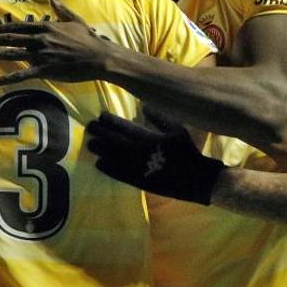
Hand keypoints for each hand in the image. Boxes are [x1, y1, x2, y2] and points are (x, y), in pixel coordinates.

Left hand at [0, 0, 112, 85]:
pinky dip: (6, 78)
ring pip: (11, 53)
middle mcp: (40, 39)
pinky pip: (21, 74)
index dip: (4, 28)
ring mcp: (41, 55)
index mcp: (46, 27)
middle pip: (10, 38)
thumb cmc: (88, 39)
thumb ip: (60, 8)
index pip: (19, 26)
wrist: (99, 57)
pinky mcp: (44, 70)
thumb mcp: (74, 20)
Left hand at [87, 108, 224, 204]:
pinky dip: (108, 169)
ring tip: (89, 144)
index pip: (126, 127)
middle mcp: (141, 152)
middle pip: (116, 141)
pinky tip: (98, 164)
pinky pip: (120, 175)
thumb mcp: (177, 129)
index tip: (100, 116)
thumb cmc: (188, 151)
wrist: (197, 179)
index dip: (112, 121)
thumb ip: (159, 118)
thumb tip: (144, 105)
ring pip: (114, 157)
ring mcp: (139, 168)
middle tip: (89, 127)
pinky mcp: (139, 181)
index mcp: (150, 138)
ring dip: (101, 150)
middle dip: (102, 133)